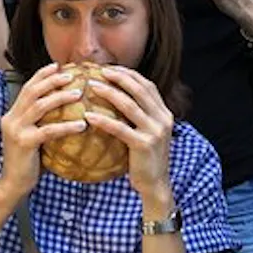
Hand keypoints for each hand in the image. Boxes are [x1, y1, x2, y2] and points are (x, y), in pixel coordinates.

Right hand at [0, 64, 86, 200]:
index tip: (57, 65)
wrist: (13, 185)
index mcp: (12, 115)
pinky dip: (66, 126)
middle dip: (51, 80)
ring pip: (39, 106)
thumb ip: (43, 124)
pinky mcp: (24, 143)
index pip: (27, 88)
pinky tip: (82, 125)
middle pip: (32, 91)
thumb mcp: (33, 138)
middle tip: (71, 75)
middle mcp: (11, 118)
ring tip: (78, 93)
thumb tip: (70, 113)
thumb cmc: (28, 163)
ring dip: (60, 97)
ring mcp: (16, 130)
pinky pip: (48, 130)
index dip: (41, 75)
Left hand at [84, 67, 173, 208]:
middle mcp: (163, 118)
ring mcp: (155, 131)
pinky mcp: (144, 144)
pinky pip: (120, 128)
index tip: (111, 68)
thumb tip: (114, 100)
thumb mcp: (147, 133)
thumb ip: (138, 117)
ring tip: (91, 86)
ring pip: (130, 105)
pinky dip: (103, 120)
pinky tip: (88, 116)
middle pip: (139, 90)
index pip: (147, 85)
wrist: (155, 185)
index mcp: (164, 113)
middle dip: (119, 77)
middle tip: (99, 70)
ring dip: (109, 93)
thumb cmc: (145, 159)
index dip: (129, 74)